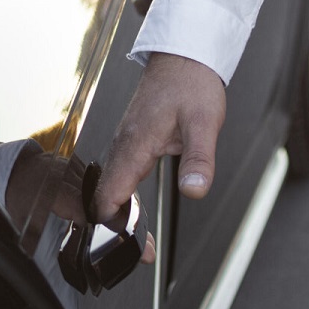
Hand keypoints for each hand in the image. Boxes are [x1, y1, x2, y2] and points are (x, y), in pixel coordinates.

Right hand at [97, 51, 226, 260]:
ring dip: (120, 215)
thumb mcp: (203, 123)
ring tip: (140, 241)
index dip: (116, 227)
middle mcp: (123, 145)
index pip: (110, 195)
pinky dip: (122, 197)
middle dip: (117, 229)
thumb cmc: (191, 83)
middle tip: (141, 254)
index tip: (131, 248)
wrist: (184, 54)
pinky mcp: (131, 140)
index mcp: (135, 144)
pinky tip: (134, 209)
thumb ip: (198, 160)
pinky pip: (118, 174)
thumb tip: (194, 191)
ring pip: (110, 186)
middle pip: (105, 195)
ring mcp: (125, 142)